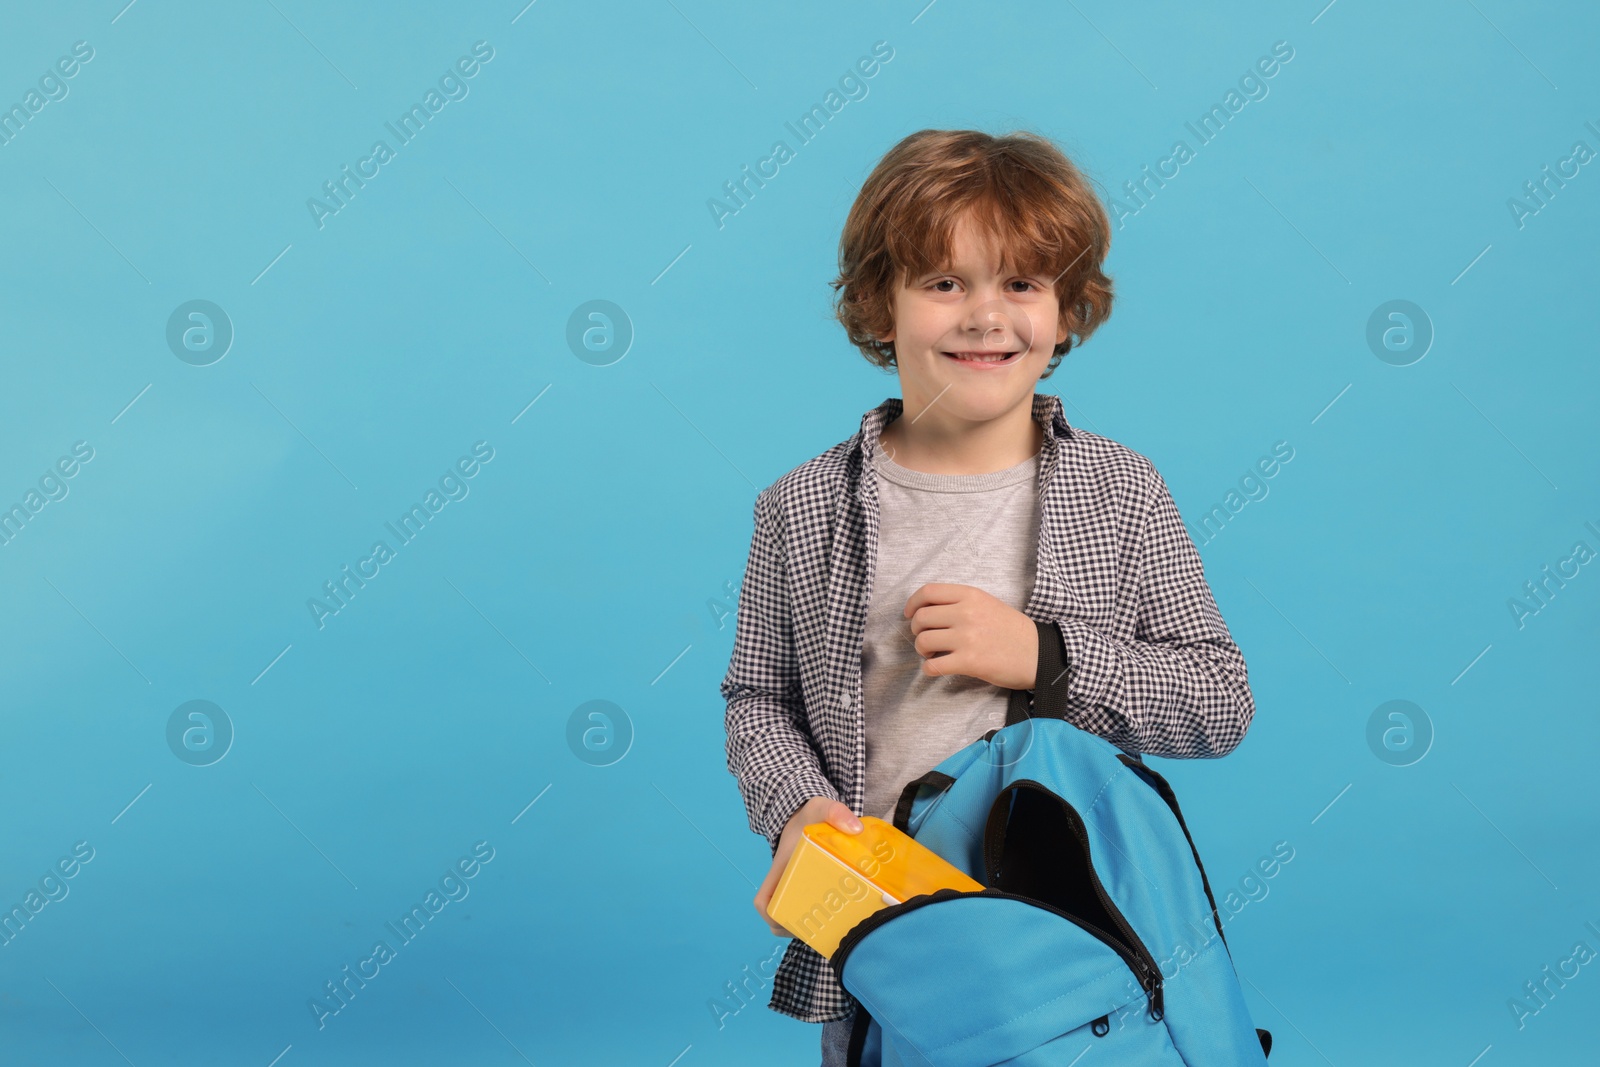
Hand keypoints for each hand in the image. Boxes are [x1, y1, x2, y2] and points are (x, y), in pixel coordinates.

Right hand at [753, 796, 861, 936]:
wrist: (809, 813)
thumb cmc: (809, 814)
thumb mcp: (821, 807)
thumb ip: (836, 812)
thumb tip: (854, 829)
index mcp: (782, 869)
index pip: (763, 900)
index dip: (771, 915)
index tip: (789, 920)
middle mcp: (785, 881)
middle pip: (779, 916)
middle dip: (795, 928)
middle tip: (821, 929)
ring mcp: (797, 885)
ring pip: (793, 915)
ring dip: (806, 925)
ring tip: (831, 927)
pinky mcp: (810, 886)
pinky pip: (807, 907)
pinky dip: (816, 916)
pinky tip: (839, 916)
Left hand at [903, 582, 1038, 690]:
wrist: (1038, 653)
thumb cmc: (1012, 630)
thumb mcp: (987, 604)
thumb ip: (960, 602)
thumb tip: (927, 610)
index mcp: (970, 595)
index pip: (928, 591)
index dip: (912, 603)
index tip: (909, 614)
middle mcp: (966, 613)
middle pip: (921, 617)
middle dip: (917, 630)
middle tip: (927, 638)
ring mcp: (967, 637)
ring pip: (923, 641)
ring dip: (922, 650)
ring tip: (933, 653)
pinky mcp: (968, 661)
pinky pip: (932, 665)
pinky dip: (929, 668)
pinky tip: (937, 667)